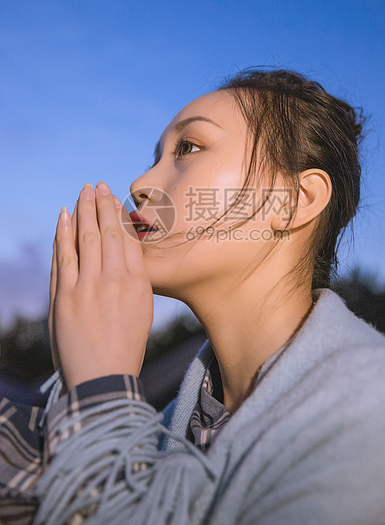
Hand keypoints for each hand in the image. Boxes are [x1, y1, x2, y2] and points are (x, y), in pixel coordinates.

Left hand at [48, 181, 153, 388]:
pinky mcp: (66, 297)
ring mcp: (88, 287)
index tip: (113, 198)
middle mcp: (115, 280)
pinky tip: (64, 216)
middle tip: (96, 185)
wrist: (103, 378)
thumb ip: (134, 279)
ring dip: (84, 211)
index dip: (119, 214)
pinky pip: (64, 256)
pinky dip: (63, 233)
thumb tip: (124, 252)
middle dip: (101, 204)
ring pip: (86, 238)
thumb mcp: (142, 309)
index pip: (127, 238)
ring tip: (82, 192)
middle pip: (107, 232)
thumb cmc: (125, 346)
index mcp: (138, 283)